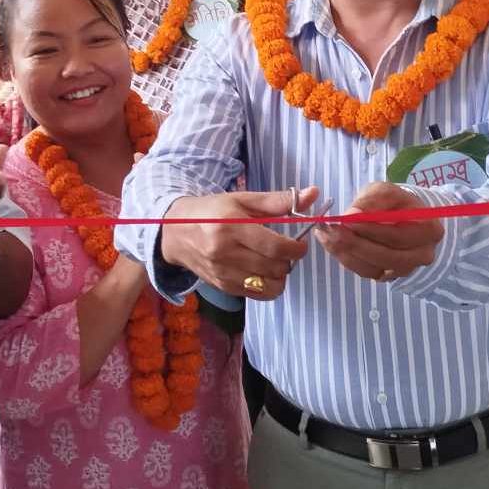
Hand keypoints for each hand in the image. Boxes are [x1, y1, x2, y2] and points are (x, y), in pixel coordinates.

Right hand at [159, 188, 315, 299]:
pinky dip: (266, 285)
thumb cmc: (212, 211)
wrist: (175, 232)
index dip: (296, 249)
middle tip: (286, 251)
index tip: (299, 244)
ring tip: (274, 262)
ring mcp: (222, 273)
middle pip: (274, 268)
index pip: (274, 247)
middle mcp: (224, 252)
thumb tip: (313, 193)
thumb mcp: (243, 199)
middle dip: (288, 261)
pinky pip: (256, 295)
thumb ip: (279, 201)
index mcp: (231, 226)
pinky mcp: (222, 286)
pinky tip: (262, 271)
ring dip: (279, 276)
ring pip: (268, 286)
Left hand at [316, 182, 441, 282]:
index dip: (370, 229)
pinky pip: (366, 272)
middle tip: (330, 231)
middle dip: (354, 243)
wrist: (403, 218)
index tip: (345, 220)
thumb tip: (352, 214)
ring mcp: (406, 269)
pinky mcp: (389, 276)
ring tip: (325, 236)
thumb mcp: (385, 192)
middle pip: (386, 256)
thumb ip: (371, 201)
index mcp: (429, 230)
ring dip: (346, 253)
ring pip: (373, 268)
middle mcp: (422, 254)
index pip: (397, 235)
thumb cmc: (395, 203)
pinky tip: (333, 245)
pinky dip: (347, 260)